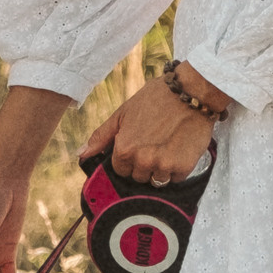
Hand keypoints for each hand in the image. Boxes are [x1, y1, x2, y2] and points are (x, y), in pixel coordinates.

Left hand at [84, 71, 225, 187]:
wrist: (191, 92)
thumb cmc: (156, 99)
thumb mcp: (123, 113)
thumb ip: (101, 136)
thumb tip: (81, 154)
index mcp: (124, 149)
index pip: (121, 169)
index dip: (129, 157)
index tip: (139, 145)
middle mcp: (142, 161)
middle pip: (138, 177)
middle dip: (144, 164)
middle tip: (155, 143)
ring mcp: (163, 166)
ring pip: (156, 180)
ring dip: (161, 168)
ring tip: (167, 146)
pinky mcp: (183, 167)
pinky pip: (176, 178)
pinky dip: (177, 168)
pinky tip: (179, 149)